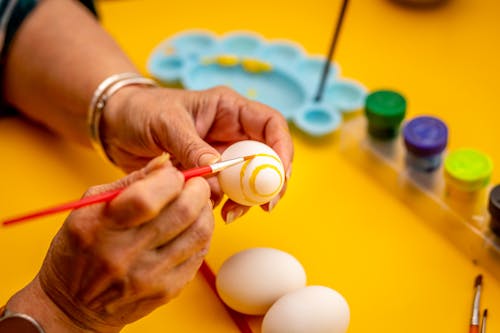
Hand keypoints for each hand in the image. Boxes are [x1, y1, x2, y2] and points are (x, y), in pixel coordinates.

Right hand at [7, 155, 213, 331]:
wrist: (75, 307)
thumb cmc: (78, 252)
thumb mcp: (89, 209)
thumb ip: (129, 182)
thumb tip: (165, 162)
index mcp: (102, 228)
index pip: (149, 197)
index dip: (171, 178)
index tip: (173, 174)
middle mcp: (127, 255)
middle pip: (183, 212)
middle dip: (197, 188)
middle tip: (195, 183)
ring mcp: (150, 276)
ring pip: (199, 232)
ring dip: (204, 210)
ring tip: (198, 202)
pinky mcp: (167, 290)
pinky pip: (200, 254)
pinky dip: (203, 233)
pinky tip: (193, 226)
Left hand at [102, 85, 293, 221]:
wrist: (115, 126)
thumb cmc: (141, 111)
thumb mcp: (167, 123)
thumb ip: (193, 147)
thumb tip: (218, 172)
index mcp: (229, 109)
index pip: (271, 125)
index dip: (281, 149)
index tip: (279, 175)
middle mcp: (230, 132)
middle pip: (266, 158)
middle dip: (269, 183)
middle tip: (265, 206)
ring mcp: (220, 155)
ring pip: (248, 180)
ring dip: (245, 199)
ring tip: (228, 214)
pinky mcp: (207, 174)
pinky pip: (225, 193)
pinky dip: (222, 204)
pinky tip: (207, 210)